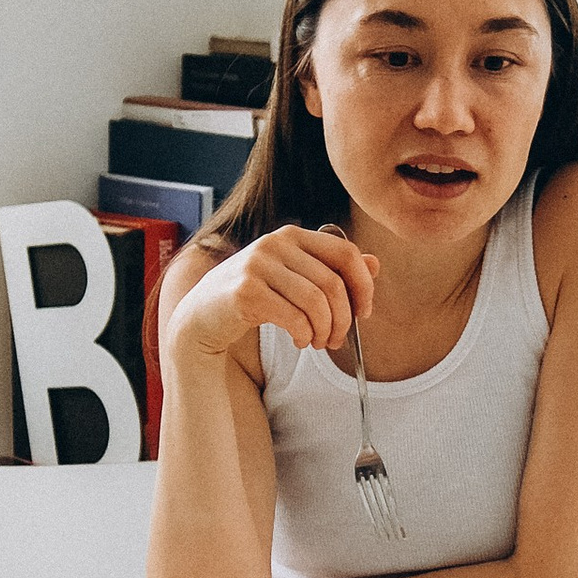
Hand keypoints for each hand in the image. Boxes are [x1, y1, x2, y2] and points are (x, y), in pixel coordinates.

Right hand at [167, 224, 375, 369]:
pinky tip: (300, 341)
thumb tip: (375, 264)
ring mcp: (257, 265)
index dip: (363, 285)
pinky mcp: (245, 292)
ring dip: (325, 330)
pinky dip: (305, 335)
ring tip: (318, 342)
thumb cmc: (253, 297)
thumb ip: (331, 269)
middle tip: (337, 339)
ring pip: (316, 302)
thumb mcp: (294, 278)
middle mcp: (274, 243)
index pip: (346, 253)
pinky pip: (294, 318)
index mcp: (291, 235)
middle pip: (333, 283)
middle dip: (344, 318)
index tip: (364, 312)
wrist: (202, 317)